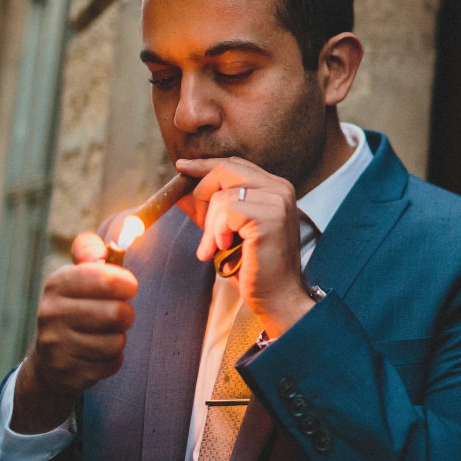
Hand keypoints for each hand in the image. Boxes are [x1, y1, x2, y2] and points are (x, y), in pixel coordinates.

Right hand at [12, 232, 136, 433]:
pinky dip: (112, 359)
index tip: (129, 286)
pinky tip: (97, 354)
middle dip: (125, 314)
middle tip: (118, 314)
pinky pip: (111, 363)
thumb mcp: (78, 274)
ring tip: (104, 334)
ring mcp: (56, 346)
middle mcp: (50, 314)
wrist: (50, 359)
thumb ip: (91, 251)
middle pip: (117, 313)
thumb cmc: (77, 306)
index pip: (105, 277)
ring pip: (116, 341)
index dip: (125, 282)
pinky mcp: (67, 373)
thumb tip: (112, 238)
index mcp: (57, 284)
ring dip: (118, 338)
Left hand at [175, 157, 314, 336]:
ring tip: (216, 247)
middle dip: (202, 194)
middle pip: (225, 170)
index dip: (205, 166)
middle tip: (200, 223)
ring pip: (222, 194)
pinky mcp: (269, 217)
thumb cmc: (254, 267)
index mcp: (275, 188)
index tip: (182, 168)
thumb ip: (209, 209)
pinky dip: (217, 231)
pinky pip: (227, 211)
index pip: (234, 164)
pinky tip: (225, 247)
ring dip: (210, 225)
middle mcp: (280, 189)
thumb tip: (181, 192)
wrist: (277, 297)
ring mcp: (277, 201)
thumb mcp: (227, 231)